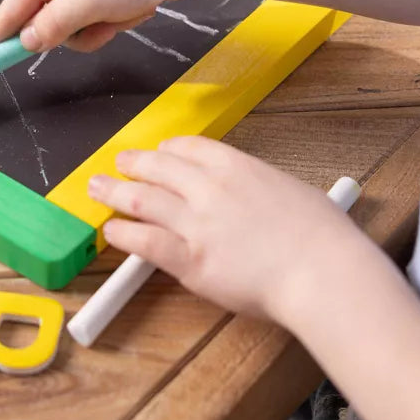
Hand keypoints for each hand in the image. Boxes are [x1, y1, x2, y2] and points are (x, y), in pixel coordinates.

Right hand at [0, 0, 203, 55]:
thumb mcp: (89, 2)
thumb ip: (53, 25)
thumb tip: (26, 42)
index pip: (10, 9)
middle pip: (46, 22)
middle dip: (75, 32)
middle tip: (101, 23)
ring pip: (76, 27)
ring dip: (102, 28)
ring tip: (126, 10)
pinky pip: (100, 20)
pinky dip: (118, 20)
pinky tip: (139, 4)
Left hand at [89, 136, 359, 320]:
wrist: (322, 271)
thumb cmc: (321, 235)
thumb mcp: (290, 189)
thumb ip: (258, 186)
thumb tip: (250, 191)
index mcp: (236, 166)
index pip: (188, 147)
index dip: (167, 150)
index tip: (160, 154)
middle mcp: (209, 188)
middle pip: (157, 166)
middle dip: (133, 163)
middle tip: (118, 163)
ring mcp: (196, 223)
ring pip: (141, 199)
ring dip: (114, 192)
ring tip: (97, 189)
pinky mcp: (190, 260)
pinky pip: (145, 241)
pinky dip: (123, 234)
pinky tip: (112, 231)